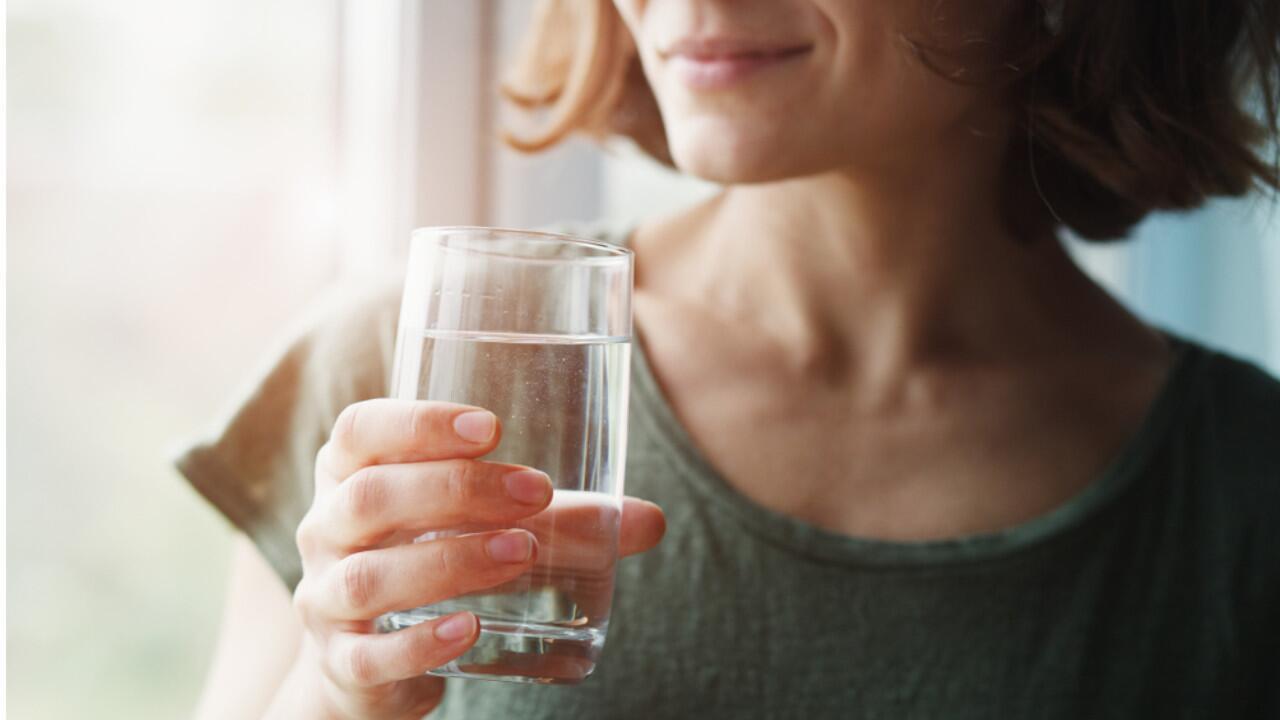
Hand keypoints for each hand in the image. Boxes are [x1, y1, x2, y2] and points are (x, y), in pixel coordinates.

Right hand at [285, 399, 665, 719]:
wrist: (371, 662)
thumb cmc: (432, 561)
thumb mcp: (484, 528)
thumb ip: (561, 521)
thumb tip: (650, 521)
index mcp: (350, 476)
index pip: (361, 431)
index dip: (417, 422)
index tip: (492, 426)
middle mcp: (325, 531)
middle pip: (368, 497)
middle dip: (455, 490)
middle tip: (533, 492)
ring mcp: (326, 601)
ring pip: (369, 577)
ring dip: (449, 561)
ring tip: (520, 553)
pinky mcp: (342, 665)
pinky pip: (369, 656)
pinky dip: (420, 643)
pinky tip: (470, 629)